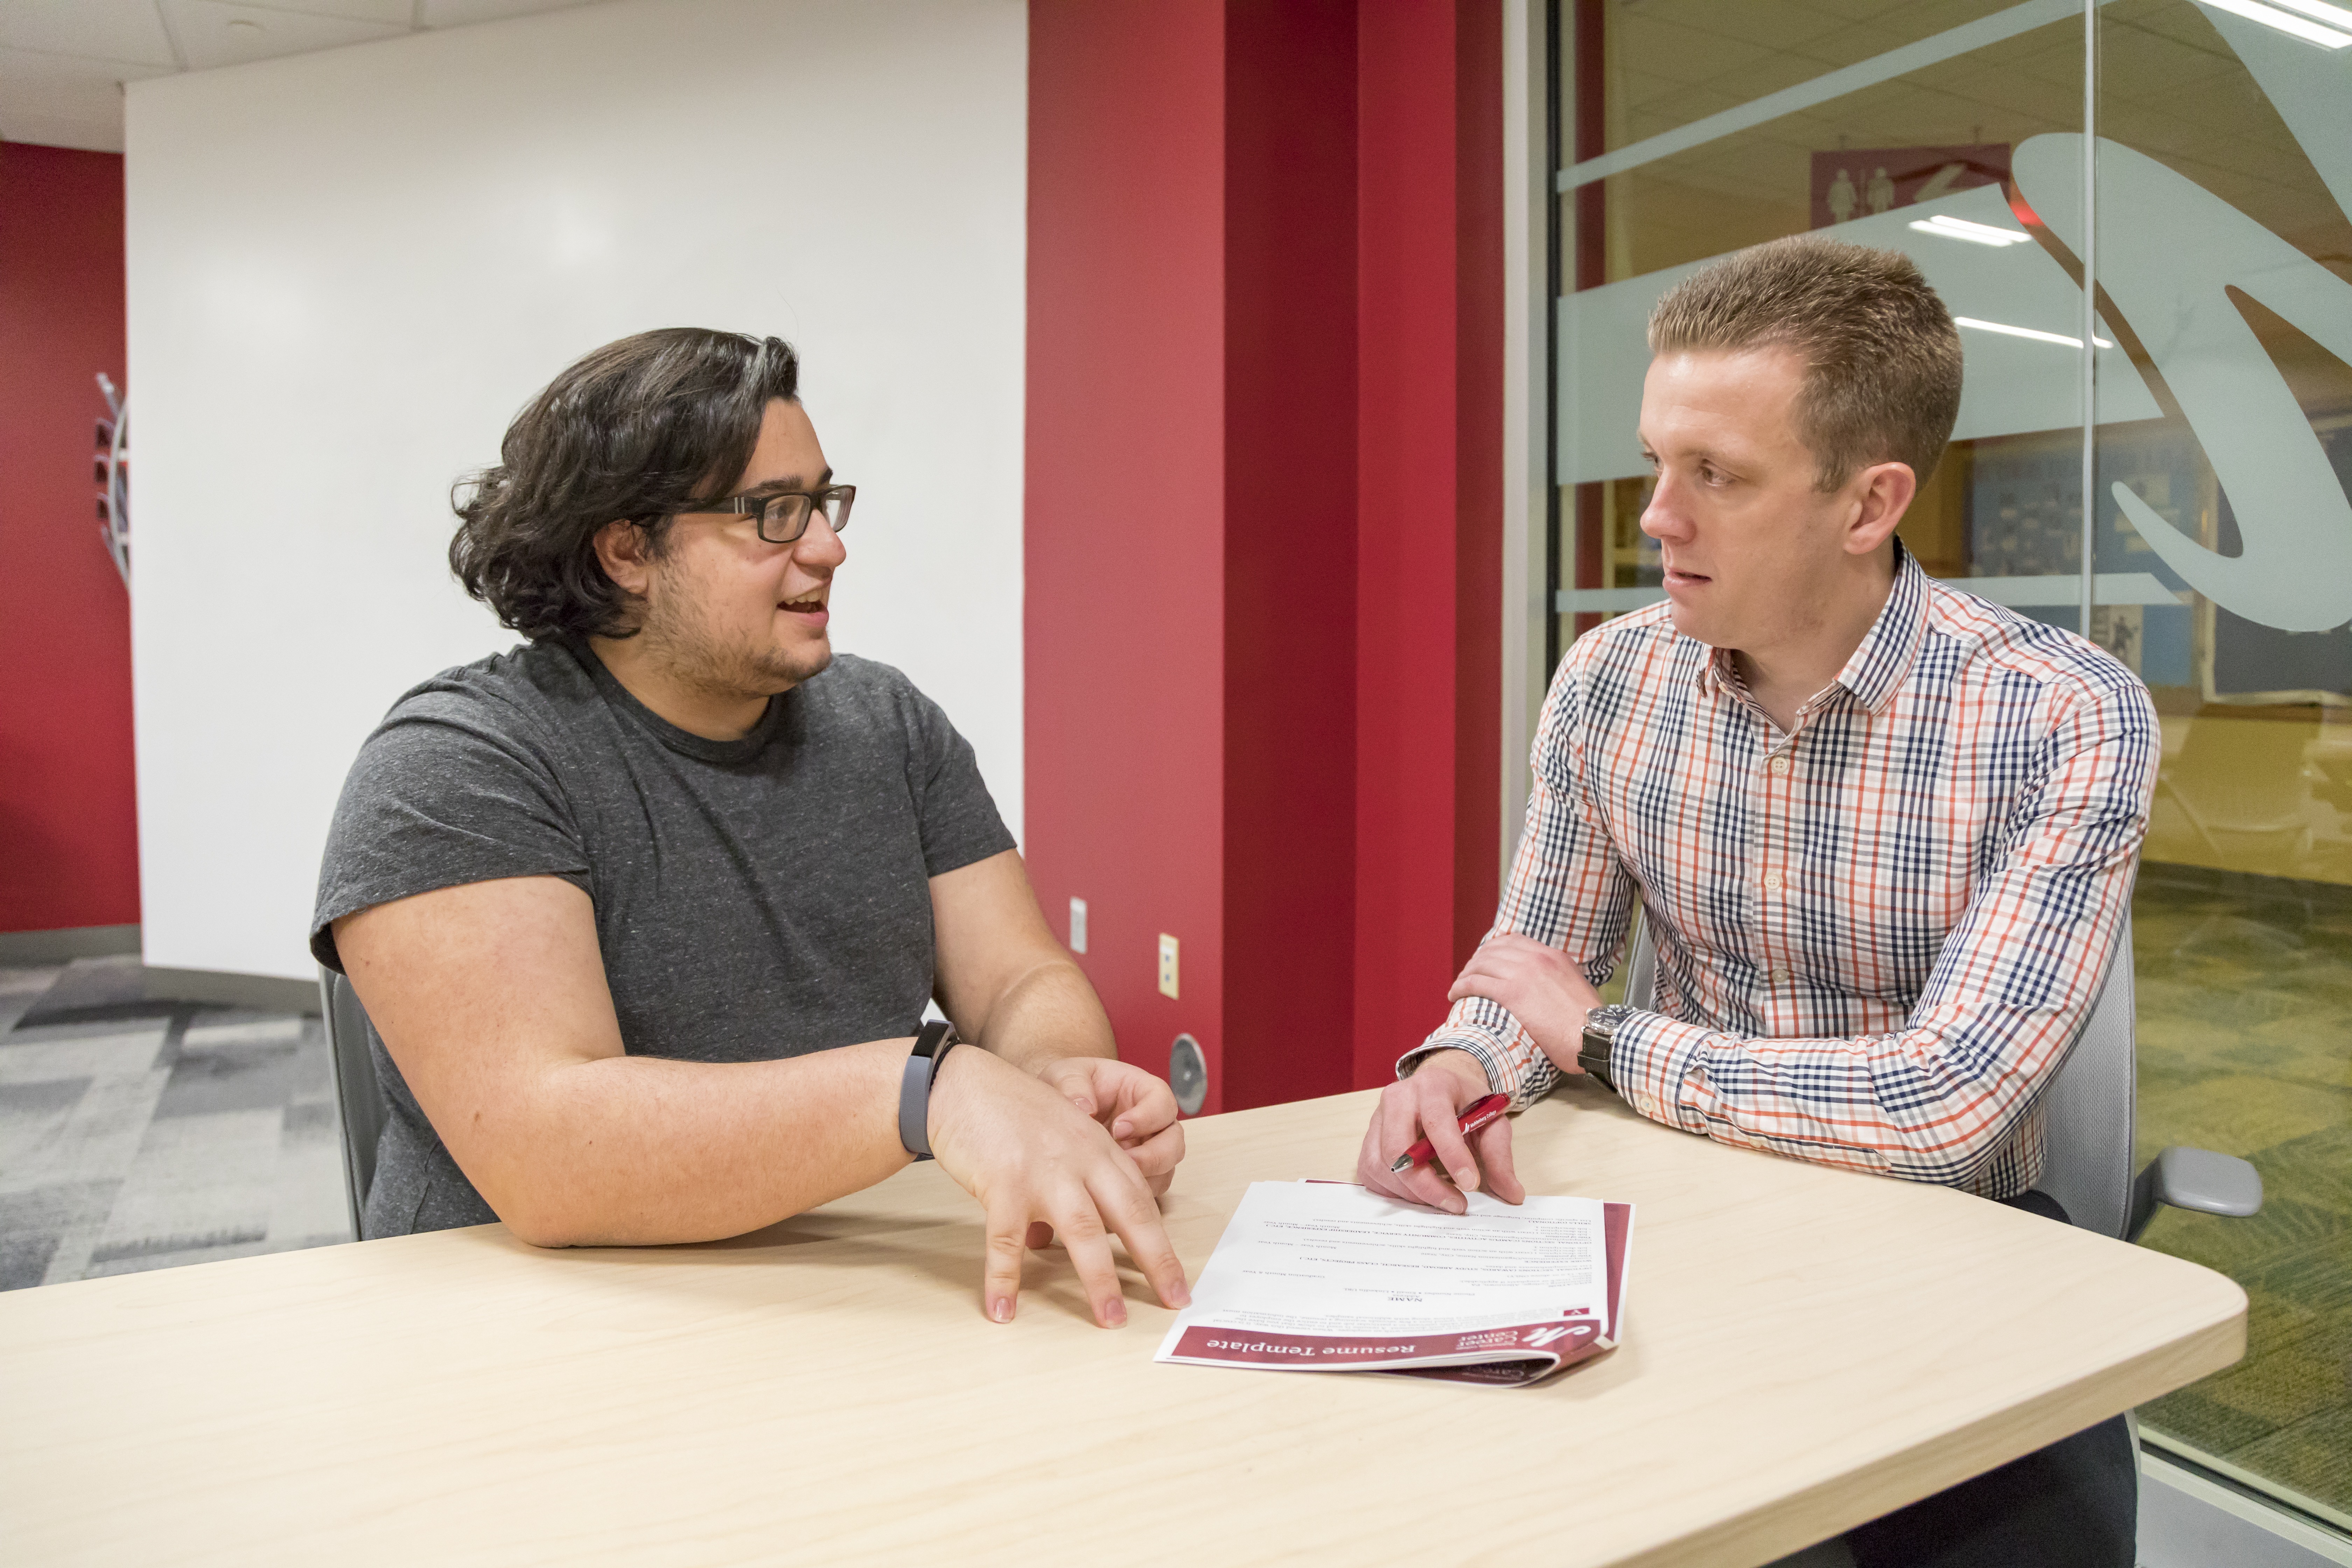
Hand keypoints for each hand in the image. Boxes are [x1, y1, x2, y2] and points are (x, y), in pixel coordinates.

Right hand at [927, 1046, 1191, 1327]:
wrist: (965, 1085)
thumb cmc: (1013, 1113)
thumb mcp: (1064, 1135)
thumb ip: (1082, 1179)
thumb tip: (1084, 1237)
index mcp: (1099, 1150)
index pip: (1142, 1201)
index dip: (1163, 1244)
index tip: (1178, 1282)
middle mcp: (1080, 1161)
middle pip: (1128, 1215)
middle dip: (1154, 1262)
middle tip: (1171, 1301)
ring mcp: (1044, 1173)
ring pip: (1083, 1232)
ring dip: (1099, 1280)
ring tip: (1110, 1320)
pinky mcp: (1004, 1183)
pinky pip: (1007, 1241)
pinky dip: (1004, 1279)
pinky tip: (1003, 1309)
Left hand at [1035, 1057, 1185, 1195]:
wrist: (1054, 1115)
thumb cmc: (1067, 1088)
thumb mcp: (1064, 1075)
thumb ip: (1073, 1084)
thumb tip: (1085, 1108)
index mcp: (1142, 1091)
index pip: (1163, 1102)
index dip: (1148, 1117)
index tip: (1118, 1128)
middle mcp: (1153, 1123)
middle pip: (1174, 1141)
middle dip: (1154, 1155)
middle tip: (1124, 1161)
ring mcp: (1148, 1151)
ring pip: (1166, 1169)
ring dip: (1145, 1178)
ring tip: (1114, 1181)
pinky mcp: (1139, 1176)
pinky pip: (1149, 1190)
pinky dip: (1135, 1196)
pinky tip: (1110, 1195)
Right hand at [1355, 1050, 1524, 1214]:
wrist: (1441, 1086)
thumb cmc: (1467, 1103)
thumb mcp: (1492, 1121)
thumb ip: (1500, 1156)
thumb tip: (1513, 1195)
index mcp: (1433, 1085)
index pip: (1437, 1122)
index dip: (1452, 1156)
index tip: (1470, 1184)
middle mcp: (1398, 1097)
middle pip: (1397, 1146)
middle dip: (1425, 1184)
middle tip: (1455, 1204)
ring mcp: (1377, 1117)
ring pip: (1380, 1163)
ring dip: (1410, 1192)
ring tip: (1442, 1200)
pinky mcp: (1368, 1137)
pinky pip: (1369, 1171)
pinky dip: (1391, 1191)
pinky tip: (1417, 1195)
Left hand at [1447, 933, 1602, 1070]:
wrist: (1596, 1035)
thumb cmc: (1589, 1023)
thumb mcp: (1577, 988)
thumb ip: (1559, 980)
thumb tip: (1549, 988)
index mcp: (1553, 955)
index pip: (1514, 941)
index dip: (1493, 949)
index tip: (1485, 961)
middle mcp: (1536, 958)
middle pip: (1493, 949)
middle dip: (1476, 961)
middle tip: (1467, 974)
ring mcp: (1523, 973)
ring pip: (1481, 964)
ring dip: (1465, 974)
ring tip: (1458, 986)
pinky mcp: (1512, 993)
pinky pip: (1476, 983)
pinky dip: (1461, 986)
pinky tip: (1454, 994)